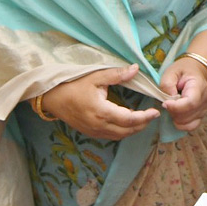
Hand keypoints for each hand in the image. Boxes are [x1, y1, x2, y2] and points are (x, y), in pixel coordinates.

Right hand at [37, 64, 158, 140]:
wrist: (51, 98)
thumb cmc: (72, 85)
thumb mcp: (95, 77)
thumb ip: (117, 75)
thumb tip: (136, 69)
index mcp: (101, 111)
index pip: (129, 119)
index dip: (145, 117)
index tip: (155, 112)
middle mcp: (99, 125)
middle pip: (127, 130)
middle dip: (142, 124)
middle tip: (152, 115)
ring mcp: (94, 131)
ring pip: (120, 136)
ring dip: (133, 130)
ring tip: (142, 119)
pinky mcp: (90, 133)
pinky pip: (111, 136)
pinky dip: (123, 132)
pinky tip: (127, 123)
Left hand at [159, 56, 206, 131]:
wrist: (196, 71)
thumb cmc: (183, 70)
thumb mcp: (172, 72)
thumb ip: (167, 84)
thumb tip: (167, 100)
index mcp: (199, 87)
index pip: (191, 102)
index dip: (176, 107)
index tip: (165, 103)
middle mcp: (204, 100)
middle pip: (188, 114)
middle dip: (173, 112)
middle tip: (166, 102)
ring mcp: (204, 109)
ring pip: (189, 122)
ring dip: (175, 118)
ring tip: (171, 106)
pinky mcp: (200, 115)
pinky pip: (191, 126)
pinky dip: (181, 124)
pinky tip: (175, 116)